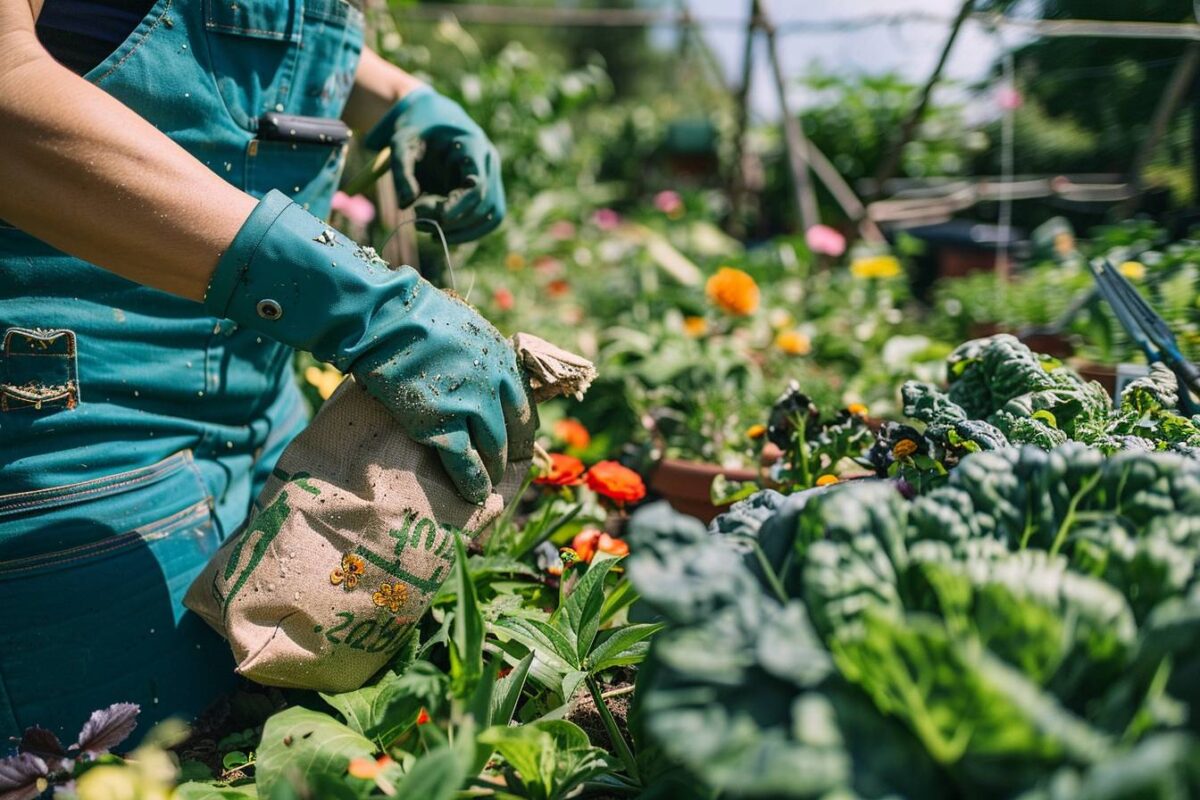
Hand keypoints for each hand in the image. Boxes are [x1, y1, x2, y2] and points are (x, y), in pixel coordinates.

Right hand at [205, 191, 530, 502]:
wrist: (385, 319)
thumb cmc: (415, 318)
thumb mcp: (465, 330)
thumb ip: (478, 358)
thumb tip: (480, 375)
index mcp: (502, 360)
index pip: (524, 406)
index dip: (520, 430)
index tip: (516, 444)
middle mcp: (495, 386)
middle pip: (512, 433)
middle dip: (510, 456)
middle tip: (504, 471)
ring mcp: (471, 407)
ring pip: (493, 452)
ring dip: (492, 472)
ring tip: (487, 488)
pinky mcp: (442, 426)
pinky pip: (466, 465)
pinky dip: (473, 484)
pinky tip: (473, 495)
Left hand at [365, 86, 505, 242]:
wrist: (432, 119)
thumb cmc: (416, 130)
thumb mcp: (401, 144)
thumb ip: (401, 172)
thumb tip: (406, 206)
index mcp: (473, 145)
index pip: (477, 185)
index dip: (459, 207)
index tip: (435, 220)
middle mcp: (489, 161)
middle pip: (485, 204)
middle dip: (455, 221)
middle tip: (420, 224)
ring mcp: (493, 175)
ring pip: (492, 215)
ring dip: (465, 232)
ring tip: (431, 234)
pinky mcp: (489, 188)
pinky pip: (488, 217)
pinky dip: (469, 231)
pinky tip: (444, 233)